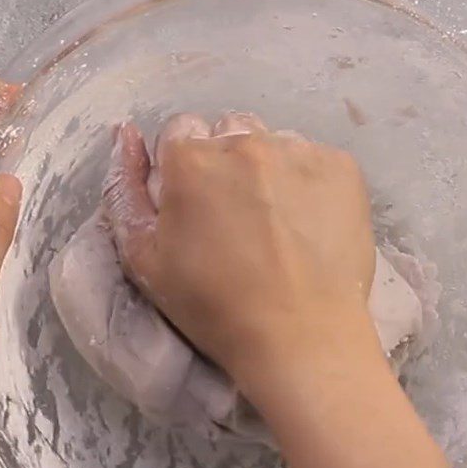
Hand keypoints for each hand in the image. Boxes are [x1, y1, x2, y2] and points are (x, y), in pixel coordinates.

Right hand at [103, 114, 378, 388]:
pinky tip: (308, 223)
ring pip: (272, 141)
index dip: (184, 170)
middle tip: (236, 217)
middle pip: (226, 131)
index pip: (178, 132)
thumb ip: (124, 190)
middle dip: (224, 163)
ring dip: (267, 169)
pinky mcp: (341, 166)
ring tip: (276, 221)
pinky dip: (307, 181)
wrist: (301, 336)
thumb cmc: (214, 306)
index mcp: (190, 159)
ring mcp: (298, 150)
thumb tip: (126, 133)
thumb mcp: (144, 259)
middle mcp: (244, 140)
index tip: (197, 207)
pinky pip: (314, 158)